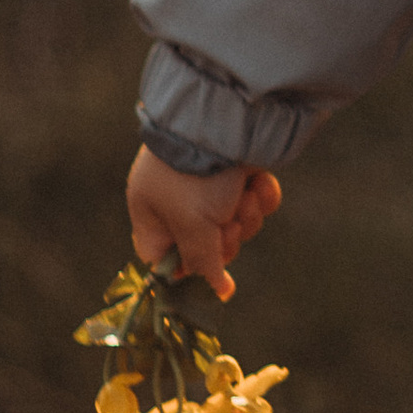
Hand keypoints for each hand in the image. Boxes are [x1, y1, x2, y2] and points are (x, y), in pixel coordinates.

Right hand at [126, 147, 281, 301]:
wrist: (229, 119)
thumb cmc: (197, 176)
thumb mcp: (194, 226)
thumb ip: (203, 263)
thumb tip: (217, 293)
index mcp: (151, 213)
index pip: (163, 258)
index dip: (187, 268)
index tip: (208, 269)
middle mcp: (178, 200)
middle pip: (207, 246)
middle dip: (226, 237)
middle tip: (228, 222)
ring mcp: (211, 185)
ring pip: (236, 223)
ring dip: (245, 214)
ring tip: (243, 196)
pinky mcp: (240, 172)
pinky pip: (254, 200)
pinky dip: (261, 195)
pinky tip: (259, 182)